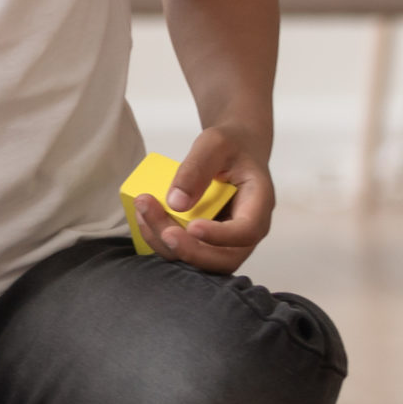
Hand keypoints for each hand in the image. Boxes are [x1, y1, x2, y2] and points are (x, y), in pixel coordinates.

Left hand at [133, 123, 273, 274]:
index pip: (247, 231)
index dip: (220, 236)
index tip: (193, 226)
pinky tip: (144, 216)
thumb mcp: (215, 144)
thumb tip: (175, 203)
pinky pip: (185, 250)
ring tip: (144, 211)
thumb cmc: (229, 146)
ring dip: (168, 244)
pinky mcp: (206, 240)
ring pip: (201, 260)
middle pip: (224, 259)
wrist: (233, 151)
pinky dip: (161, 239)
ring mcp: (226, 240)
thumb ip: (197, 168)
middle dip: (190, 250)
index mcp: (258, 204)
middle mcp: (246, 230)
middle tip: (163, 230)